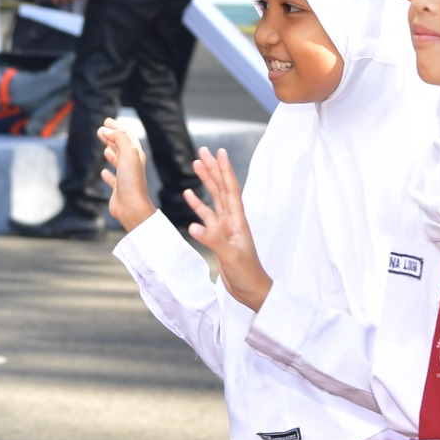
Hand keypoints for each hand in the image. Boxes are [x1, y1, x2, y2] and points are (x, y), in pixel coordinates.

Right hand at [98, 122, 155, 231]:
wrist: (132, 206)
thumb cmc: (132, 180)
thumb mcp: (128, 153)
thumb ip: (120, 138)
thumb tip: (108, 130)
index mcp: (136, 155)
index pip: (127, 136)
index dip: (117, 128)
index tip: (106, 121)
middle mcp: (132, 165)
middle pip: (122, 147)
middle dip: (112, 137)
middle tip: (100, 130)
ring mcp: (126, 177)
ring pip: (117, 161)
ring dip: (110, 151)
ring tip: (103, 146)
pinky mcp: (119, 189)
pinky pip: (113, 179)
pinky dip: (107, 173)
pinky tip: (103, 172)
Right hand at [183, 147, 271, 309]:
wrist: (251, 289)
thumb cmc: (246, 273)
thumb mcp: (230, 256)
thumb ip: (212, 240)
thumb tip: (192, 225)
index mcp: (237, 220)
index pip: (230, 189)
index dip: (224, 170)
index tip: (219, 152)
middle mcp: (232, 219)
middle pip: (221, 188)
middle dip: (213, 168)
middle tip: (203, 151)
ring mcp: (224, 227)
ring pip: (213, 198)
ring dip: (205, 182)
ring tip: (196, 165)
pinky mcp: (218, 236)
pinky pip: (206, 216)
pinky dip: (197, 204)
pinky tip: (189, 194)